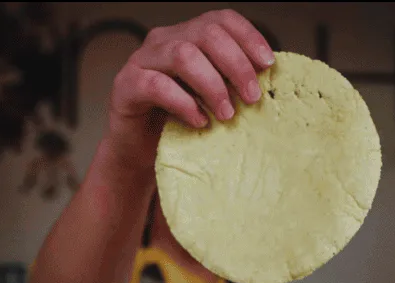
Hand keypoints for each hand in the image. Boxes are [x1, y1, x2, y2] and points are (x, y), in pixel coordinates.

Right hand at [99, 9, 275, 173]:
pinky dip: (184, 104)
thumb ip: (231, 83)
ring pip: (183, 55)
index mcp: (188, 36)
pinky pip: (157, 86)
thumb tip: (268, 81)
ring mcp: (142, 60)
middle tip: (252, 97)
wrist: (139, 150)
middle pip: (206, 33)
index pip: (221, 20)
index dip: (249, 36)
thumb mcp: (211, 98)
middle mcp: (164, 40)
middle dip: (236, 65)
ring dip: (212, 85)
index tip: (268, 64)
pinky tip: (199, 121)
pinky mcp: (126, 86)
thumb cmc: (179, 122)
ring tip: (227, 114)